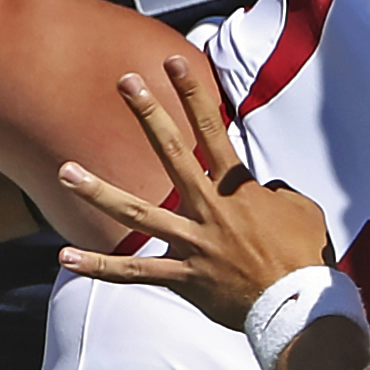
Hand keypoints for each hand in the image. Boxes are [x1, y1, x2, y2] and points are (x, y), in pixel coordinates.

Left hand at [56, 57, 331, 330]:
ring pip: (137, 213)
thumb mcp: (300, 208)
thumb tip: (260, 189)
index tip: (172, 62)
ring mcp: (192, 243)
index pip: (212, 129)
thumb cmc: (304, 255)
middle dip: (149, 114)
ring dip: (98, 191)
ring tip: (65, 172)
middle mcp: (209, 209)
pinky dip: (98, 267)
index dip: (192, 93)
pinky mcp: (183, 278)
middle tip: (125, 82)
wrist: (299, 306)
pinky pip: (133, 272)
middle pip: (172, 153)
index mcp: (237, 188)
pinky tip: (64, 257)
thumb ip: (274, 191)